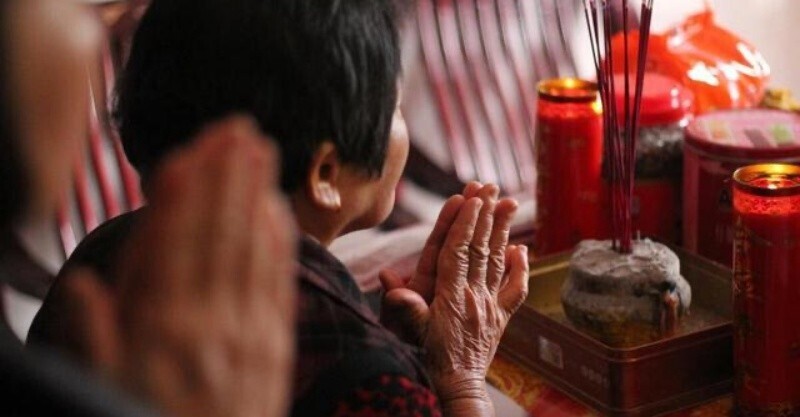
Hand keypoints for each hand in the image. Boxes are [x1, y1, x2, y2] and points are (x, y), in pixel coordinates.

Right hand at [62, 116, 296, 416]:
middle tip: (237, 126)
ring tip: (260, 150)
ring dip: (256, 197)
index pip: (173, 247)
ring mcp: (247, 334)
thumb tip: (84, 282)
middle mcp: (208, 324)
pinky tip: (280, 212)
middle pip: (218, 236)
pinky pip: (279, 286)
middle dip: (227, 178)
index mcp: (160, 331)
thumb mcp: (101, 391)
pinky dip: (280, 244)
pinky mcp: (275, 348)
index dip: (182, 196)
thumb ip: (90, 339)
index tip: (190, 151)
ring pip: (252, 250)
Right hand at [381, 183, 528, 415]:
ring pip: (498, 262)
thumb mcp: (413, 334)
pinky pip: (514, 290)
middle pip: (481, 249)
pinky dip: (519, 268)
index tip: (472, 199)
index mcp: (451, 296)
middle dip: (486, 216)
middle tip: (491, 187)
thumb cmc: (431, 360)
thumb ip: (406, 308)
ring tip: (510, 202)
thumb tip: (390, 281)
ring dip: (503, 230)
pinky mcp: (500, 317)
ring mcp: (490, 306)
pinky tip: (521, 249)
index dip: (465, 224)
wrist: (458, 387)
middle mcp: (474, 296)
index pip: (458, 252)